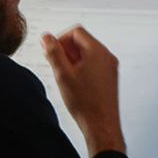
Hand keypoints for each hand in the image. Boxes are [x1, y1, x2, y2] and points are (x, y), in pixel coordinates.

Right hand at [41, 25, 126, 157]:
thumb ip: (53, 53)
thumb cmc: (85, 103)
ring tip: (64, 77)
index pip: (76, 31)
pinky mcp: (110, 77)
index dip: (60, 39)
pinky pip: (94, 63)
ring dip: (72, 59)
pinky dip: (81, 67)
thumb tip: (46, 37)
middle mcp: (107, 56)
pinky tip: (74, 83)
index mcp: (98, 51)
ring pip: (88, 53)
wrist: (102, 126)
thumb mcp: (63, 75)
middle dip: (66, 49)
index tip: (51, 52)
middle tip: (55, 65)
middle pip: (82, 41)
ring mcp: (111, 66)